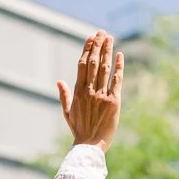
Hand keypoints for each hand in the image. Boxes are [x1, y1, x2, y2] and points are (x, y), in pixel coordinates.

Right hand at [57, 31, 122, 151]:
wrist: (89, 146)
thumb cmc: (79, 130)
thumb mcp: (67, 112)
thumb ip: (64, 95)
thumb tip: (59, 81)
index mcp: (78, 92)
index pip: (82, 65)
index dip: (87, 50)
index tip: (91, 38)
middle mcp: (89, 91)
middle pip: (94, 63)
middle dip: (98, 46)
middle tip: (102, 33)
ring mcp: (101, 96)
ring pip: (104, 69)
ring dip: (107, 52)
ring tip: (110, 38)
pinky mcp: (113, 102)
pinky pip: (116, 81)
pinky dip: (118, 68)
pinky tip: (120, 56)